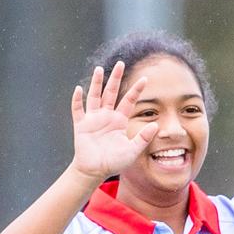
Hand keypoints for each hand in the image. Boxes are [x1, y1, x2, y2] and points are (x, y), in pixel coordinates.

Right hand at [70, 61, 157, 181]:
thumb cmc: (114, 161)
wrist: (95, 170)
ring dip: (96, 83)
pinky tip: (78, 89)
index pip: (129, 101)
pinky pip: (78, 110)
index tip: (145, 79)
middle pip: (112, 93)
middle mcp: (107, 116)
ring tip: (99, 69)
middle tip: (121, 63)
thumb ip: (143, 138)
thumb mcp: (133, 150)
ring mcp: (93, 119)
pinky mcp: (81, 125)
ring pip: (95, 96)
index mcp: (120, 120)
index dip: (136, 90)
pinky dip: (77, 100)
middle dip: (116, 78)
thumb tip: (156, 125)